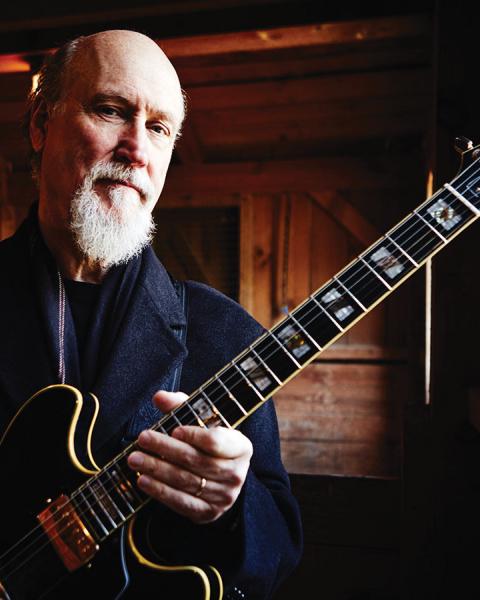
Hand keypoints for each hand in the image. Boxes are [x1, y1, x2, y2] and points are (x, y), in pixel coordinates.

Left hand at [127, 390, 252, 523]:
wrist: (220, 478)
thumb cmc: (208, 443)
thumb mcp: (201, 420)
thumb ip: (181, 405)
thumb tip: (159, 397)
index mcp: (241, 447)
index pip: (217, 442)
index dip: (195, 436)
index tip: (174, 430)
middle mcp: (236, 473)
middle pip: (197, 460)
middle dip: (166, 449)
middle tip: (143, 438)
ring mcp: (224, 496)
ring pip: (186, 481)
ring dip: (157, 470)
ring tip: (135, 458)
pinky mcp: (208, 513)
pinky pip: (181, 502)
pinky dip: (160, 491)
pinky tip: (143, 480)